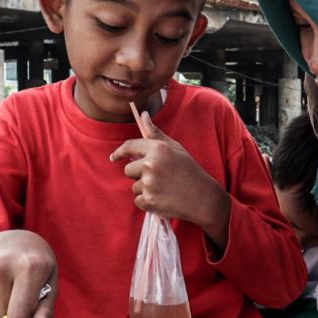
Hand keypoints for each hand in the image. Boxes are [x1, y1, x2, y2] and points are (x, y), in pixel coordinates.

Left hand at [110, 113, 230, 246]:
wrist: (203, 198)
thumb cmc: (190, 170)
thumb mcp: (175, 148)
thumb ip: (156, 133)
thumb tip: (143, 115)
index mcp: (158, 149)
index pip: (129, 147)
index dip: (119, 152)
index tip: (114, 157)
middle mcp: (151, 164)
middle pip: (128, 170)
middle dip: (139, 174)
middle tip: (159, 178)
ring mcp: (149, 184)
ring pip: (134, 187)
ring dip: (145, 189)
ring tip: (164, 189)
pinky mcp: (149, 201)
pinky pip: (138, 201)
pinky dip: (148, 202)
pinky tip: (163, 200)